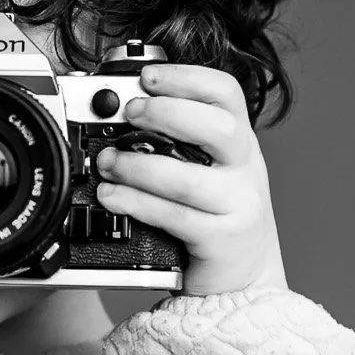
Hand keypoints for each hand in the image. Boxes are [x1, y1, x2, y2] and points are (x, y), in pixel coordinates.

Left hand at [93, 65, 287, 297]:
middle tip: (131, 113)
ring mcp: (238, 205)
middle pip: (219, 127)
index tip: (148, 76)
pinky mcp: (222, 240)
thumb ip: (180, 141)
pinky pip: (176, 217)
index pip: (226, 94)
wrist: (246, 278)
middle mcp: (245, 169)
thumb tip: (122, 109)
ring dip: (139, 166)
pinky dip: (138, 204)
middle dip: (168, 113)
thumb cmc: (219, 216)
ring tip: (108, 163)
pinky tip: (113, 197)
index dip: (187, 77)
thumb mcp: (211, 170)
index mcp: (240, 142)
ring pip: (189, 179)